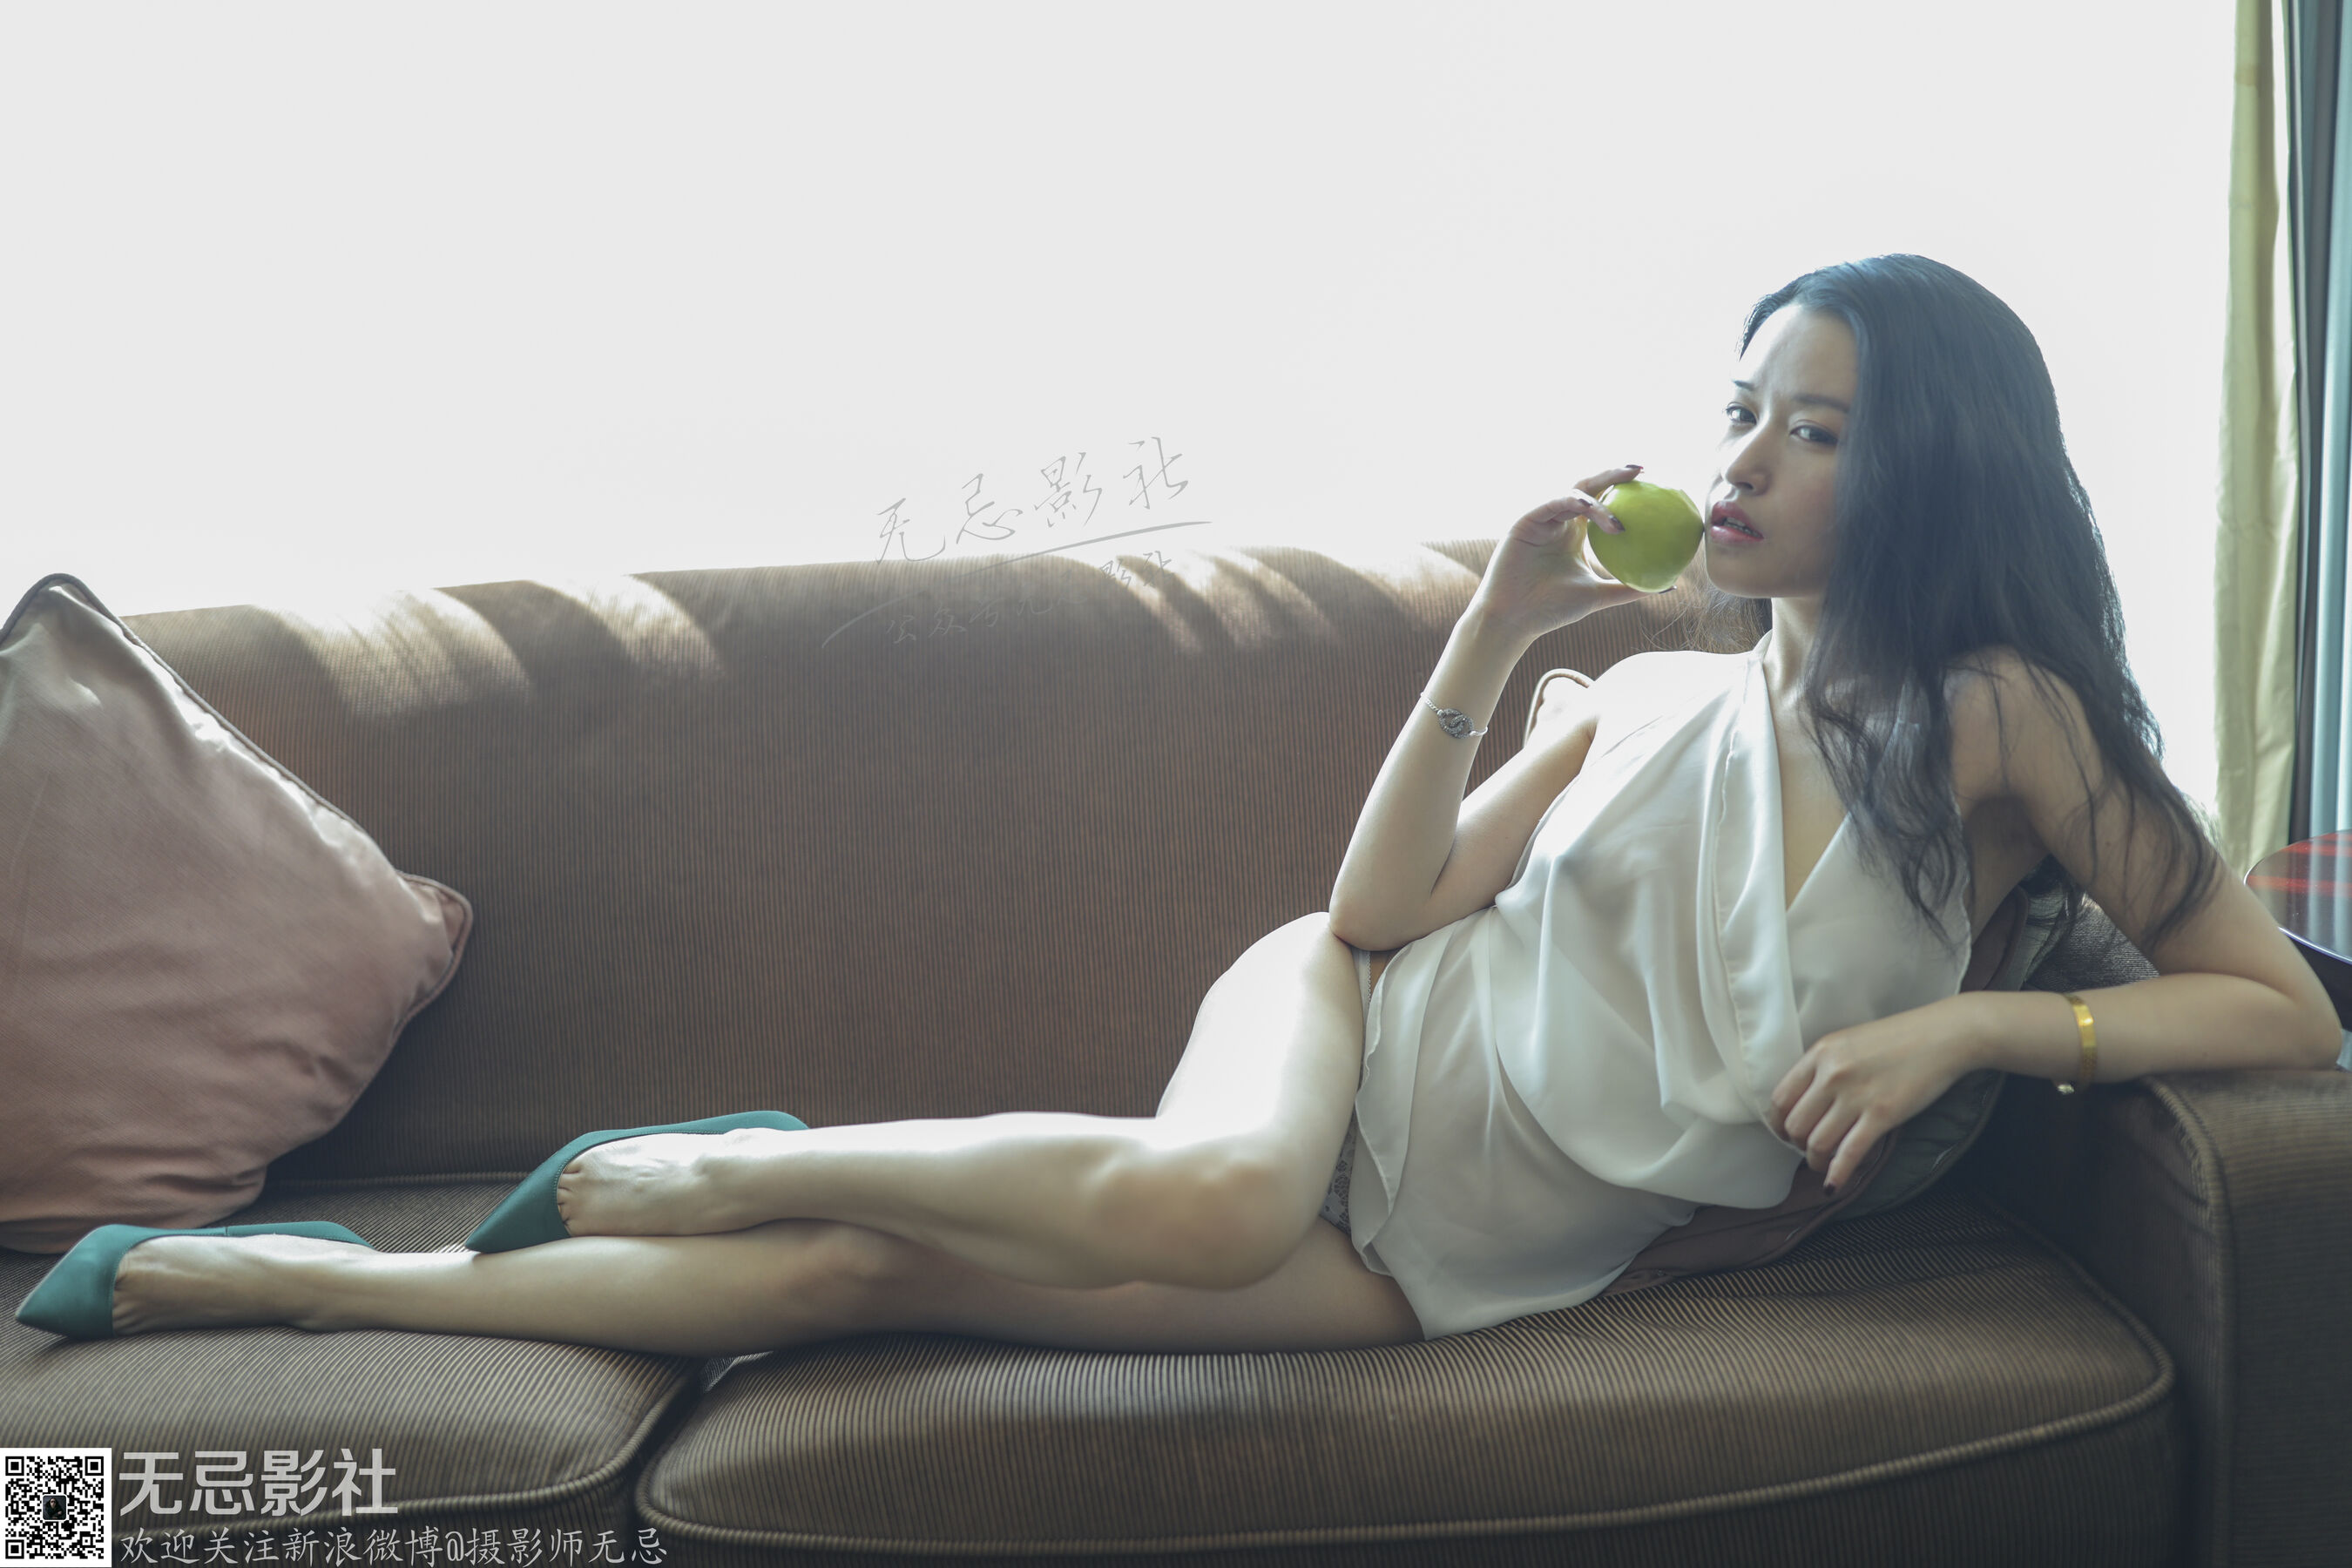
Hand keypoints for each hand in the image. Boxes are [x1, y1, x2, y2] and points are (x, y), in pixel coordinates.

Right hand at [1468, 465, 1653, 642]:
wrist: (1514, 619)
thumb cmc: (1552, 609)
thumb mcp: (1599, 596)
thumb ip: (1630, 587)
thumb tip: (1671, 587)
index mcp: (1575, 532)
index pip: (1604, 500)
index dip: (1626, 488)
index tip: (1656, 482)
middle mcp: (1560, 519)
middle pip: (1590, 486)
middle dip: (1615, 474)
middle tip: (1642, 469)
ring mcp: (1542, 518)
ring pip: (1573, 493)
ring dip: (1598, 499)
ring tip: (1619, 515)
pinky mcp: (1526, 520)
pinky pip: (1552, 503)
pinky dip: (1571, 502)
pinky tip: (1588, 507)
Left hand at [1765, 999, 1978, 1191]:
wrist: (1943, 1036)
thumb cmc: (1898, 1038)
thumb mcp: (1848, 1041)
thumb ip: (1824, 1066)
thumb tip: (1806, 1101)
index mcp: (1820, 1053)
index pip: (1781, 1098)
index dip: (1779, 1123)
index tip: (1785, 1134)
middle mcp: (1832, 1074)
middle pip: (1795, 1125)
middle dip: (1797, 1145)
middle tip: (1808, 1149)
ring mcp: (1856, 1096)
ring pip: (1817, 1143)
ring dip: (1815, 1162)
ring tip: (1821, 1166)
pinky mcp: (1882, 1115)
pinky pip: (1850, 1153)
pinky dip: (1837, 1174)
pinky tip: (1833, 1186)